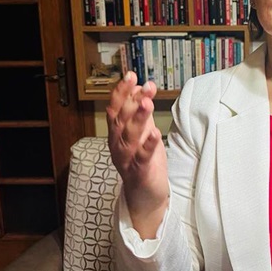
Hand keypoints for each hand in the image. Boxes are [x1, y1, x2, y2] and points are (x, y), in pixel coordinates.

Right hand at [107, 71, 168, 237]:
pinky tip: (155, 133)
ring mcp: (127, 158)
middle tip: (144, 86)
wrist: (145, 195)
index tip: (131, 75)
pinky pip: (142, 157)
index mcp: (117, 133)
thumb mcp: (141, 132)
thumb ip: (140, 111)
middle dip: (131, 101)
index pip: (116, 108)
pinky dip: (148, 145)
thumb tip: (140, 87)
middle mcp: (118, 144)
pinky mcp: (139, 171)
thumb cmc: (143, 161)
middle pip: (121, 119)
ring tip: (147, 103)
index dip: (121, 91)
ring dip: (138, 118)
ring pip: (130, 136)